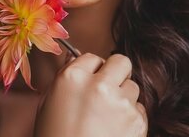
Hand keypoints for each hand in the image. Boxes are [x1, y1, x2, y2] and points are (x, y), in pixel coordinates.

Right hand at [32, 52, 147, 136]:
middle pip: (121, 62)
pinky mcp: (137, 122)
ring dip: (123, 99)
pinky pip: (139, 109)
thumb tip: (76, 59)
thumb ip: (66, 79)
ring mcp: (121, 103)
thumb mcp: (49, 106)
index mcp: (72, 78)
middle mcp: (99, 86)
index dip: (92, 71)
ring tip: (106, 120)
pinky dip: (130, 119)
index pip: (92, 57)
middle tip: (106, 92)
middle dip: (116, 75)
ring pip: (132, 87)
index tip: (89, 83)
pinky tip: (114, 132)